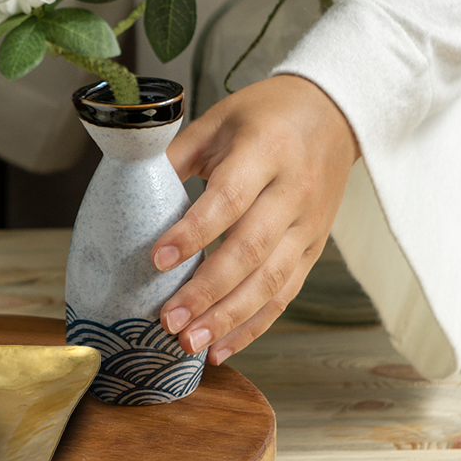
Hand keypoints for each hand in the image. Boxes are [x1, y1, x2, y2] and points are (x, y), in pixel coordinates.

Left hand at [152, 74, 359, 364]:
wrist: (332, 113)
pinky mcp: (314, 249)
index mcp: (264, 151)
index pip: (229, 199)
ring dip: (229, 318)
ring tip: (190, 343)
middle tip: (169, 321)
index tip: (157, 259)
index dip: (194, 232)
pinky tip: (221, 347)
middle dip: (208, 291)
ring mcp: (308, 225)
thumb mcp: (217, 120)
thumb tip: (127, 192)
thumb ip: (175, 156)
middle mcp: (293, 191)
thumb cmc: (264, 116)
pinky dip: (253, 325)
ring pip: (272, 281)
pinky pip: (286, 294)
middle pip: (251, 250)